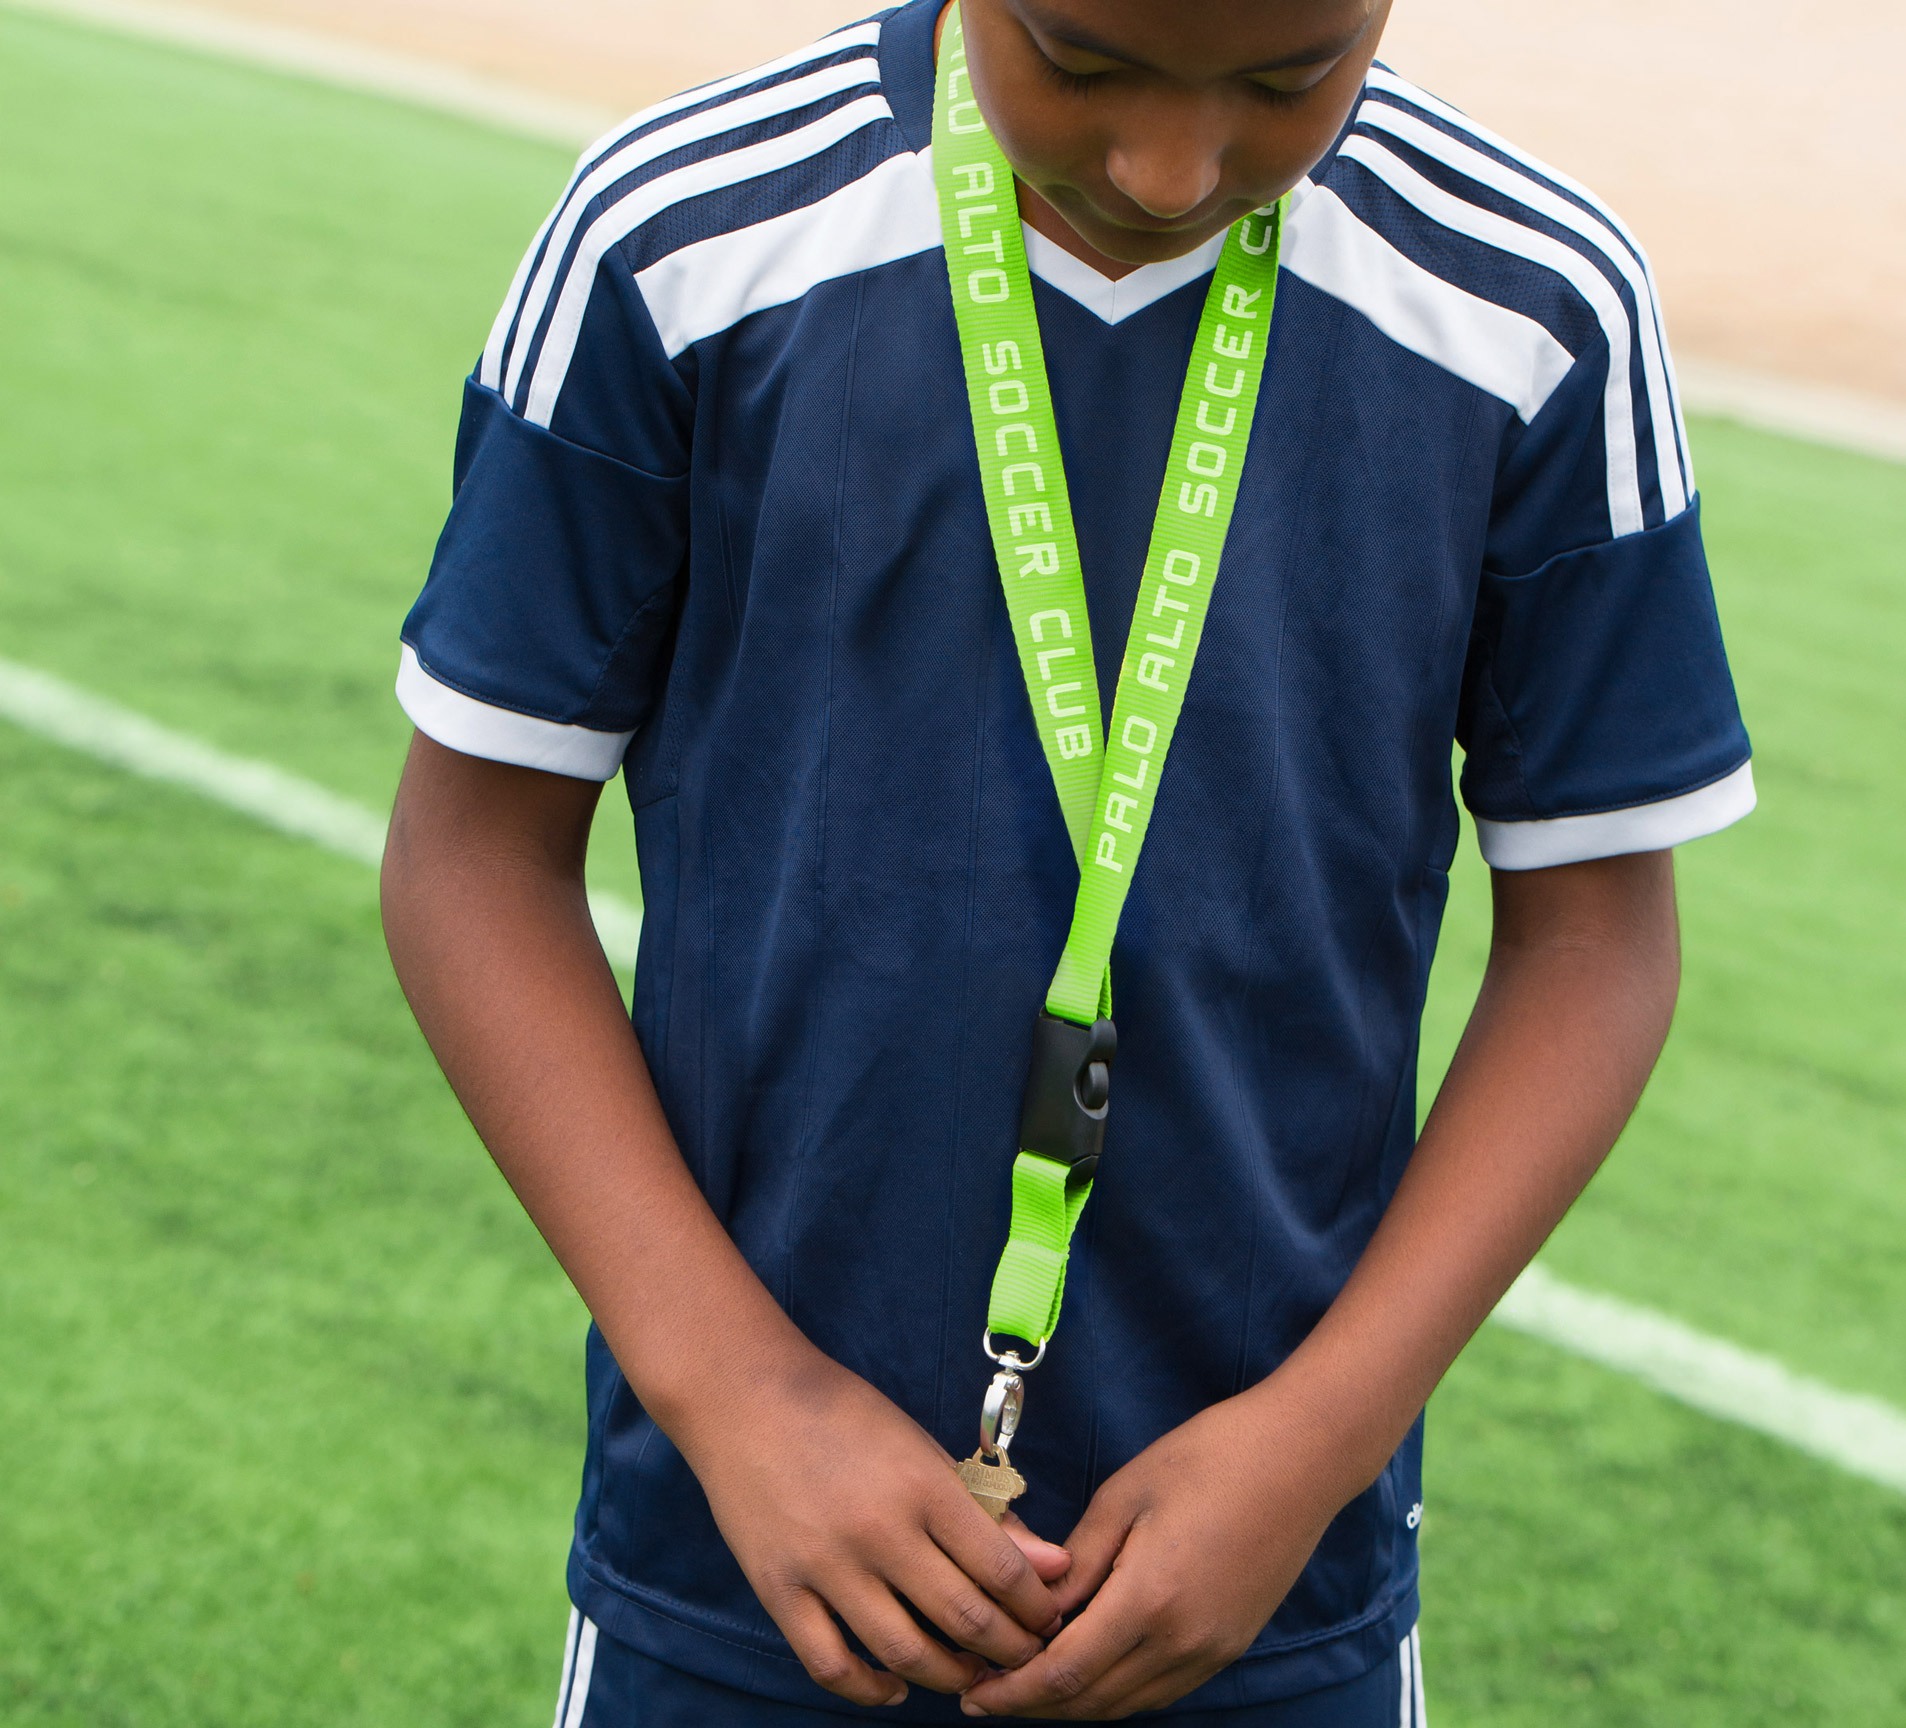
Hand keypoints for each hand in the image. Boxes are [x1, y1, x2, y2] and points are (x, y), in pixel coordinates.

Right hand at [675, 1347, 1071, 1707]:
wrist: (747, 1395)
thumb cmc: (844, 1415)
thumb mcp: (923, 1450)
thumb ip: (986, 1512)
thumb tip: (1054, 1564)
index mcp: (924, 1486)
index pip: (1002, 1569)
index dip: (1036, 1607)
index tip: (1047, 1618)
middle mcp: (879, 1530)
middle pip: (964, 1618)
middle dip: (1010, 1649)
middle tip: (1025, 1657)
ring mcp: (826, 1564)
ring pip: (906, 1652)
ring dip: (951, 1676)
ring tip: (972, 1675)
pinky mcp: (780, 1589)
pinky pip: (831, 1665)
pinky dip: (871, 1690)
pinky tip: (896, 1686)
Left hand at [958, 1389, 1338, 1719]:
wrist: (1301, 1457)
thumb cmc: (1210, 1457)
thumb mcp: (1127, 1494)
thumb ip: (1078, 1560)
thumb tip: (1037, 1608)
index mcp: (1149, 1599)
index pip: (1065, 1673)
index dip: (1013, 1693)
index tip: (973, 1696)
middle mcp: (1182, 1641)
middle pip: (1092, 1700)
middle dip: (1033, 1704)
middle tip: (986, 1692)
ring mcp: (1212, 1649)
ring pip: (1127, 1703)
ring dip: (1074, 1702)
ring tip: (1028, 1683)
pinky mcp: (1229, 1644)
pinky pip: (1161, 1689)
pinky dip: (1117, 1690)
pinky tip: (1090, 1666)